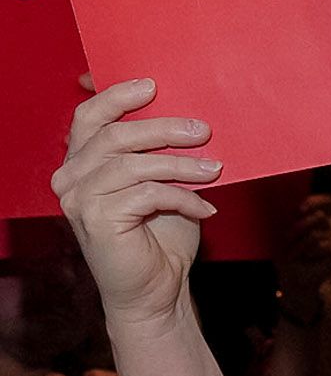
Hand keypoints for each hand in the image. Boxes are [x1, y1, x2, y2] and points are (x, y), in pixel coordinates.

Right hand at [51, 83, 217, 326]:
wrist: (156, 290)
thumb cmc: (161, 236)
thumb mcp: (163, 185)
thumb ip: (161, 154)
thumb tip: (193, 120)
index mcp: (81, 162)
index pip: (89, 117)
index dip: (118, 96)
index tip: (154, 86)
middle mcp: (70, 177)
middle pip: (115, 135)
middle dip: (164, 128)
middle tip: (204, 130)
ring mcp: (79, 198)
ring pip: (133, 164)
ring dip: (181, 164)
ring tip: (214, 169)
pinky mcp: (96, 219)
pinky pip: (147, 194)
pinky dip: (182, 197)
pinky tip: (206, 207)